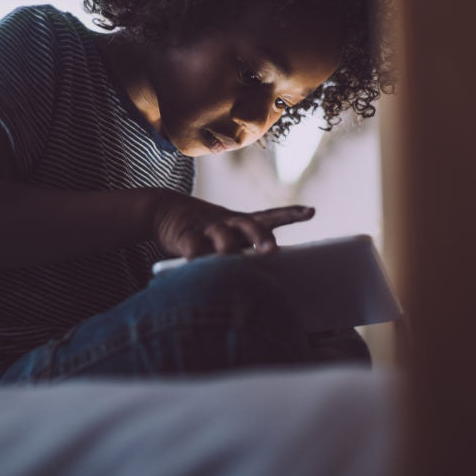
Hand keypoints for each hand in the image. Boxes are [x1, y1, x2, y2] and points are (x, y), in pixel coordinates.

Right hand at [151, 194, 313, 258]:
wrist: (164, 210)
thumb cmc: (204, 229)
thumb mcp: (227, 232)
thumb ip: (246, 246)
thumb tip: (273, 263)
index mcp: (240, 221)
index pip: (269, 216)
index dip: (290, 214)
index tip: (311, 211)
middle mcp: (228, 222)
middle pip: (250, 226)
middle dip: (262, 237)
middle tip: (273, 250)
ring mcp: (207, 229)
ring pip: (223, 238)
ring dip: (232, 249)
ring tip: (235, 258)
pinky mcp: (185, 237)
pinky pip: (193, 248)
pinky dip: (198, 257)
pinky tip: (199, 264)